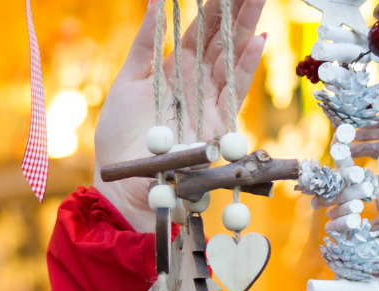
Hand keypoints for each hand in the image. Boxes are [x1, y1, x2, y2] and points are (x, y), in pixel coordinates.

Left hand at [94, 0, 267, 232]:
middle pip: (221, 41)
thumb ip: (145, 43)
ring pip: (231, 58)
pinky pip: (236, 90)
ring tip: (258, 0)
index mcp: (173, 71)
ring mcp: (208, 103)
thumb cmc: (120, 138)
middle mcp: (195, 85)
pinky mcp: (218, 124)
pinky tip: (259, 41)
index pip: (199, 32)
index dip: (212, 7)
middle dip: (236, 11)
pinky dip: (246, 67)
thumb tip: (157, 1)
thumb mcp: (127, 82)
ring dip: (246, 29)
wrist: (127, 185)